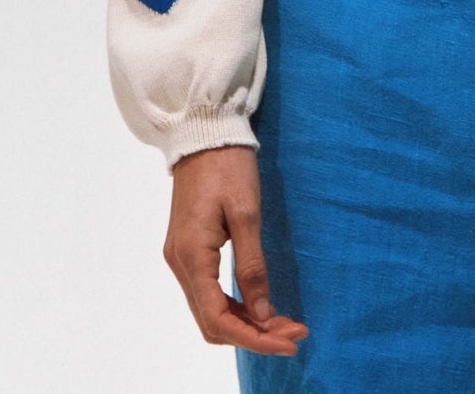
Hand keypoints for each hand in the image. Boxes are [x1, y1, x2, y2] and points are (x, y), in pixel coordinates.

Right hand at [164, 145, 308, 355]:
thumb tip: (263, 315)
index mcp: (191, 256)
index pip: (218, 319)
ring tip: (284, 322)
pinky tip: (260, 305)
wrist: (204, 133)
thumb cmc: (228, 166)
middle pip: (212, 322)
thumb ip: (252, 266)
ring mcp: (180, 257)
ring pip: (210, 310)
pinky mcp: (188, 249)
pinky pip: (207, 292)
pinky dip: (234, 305)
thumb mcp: (247, 213)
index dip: (254, 338)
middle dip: (254, 334)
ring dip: (246, 322)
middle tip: (294, 332)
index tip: (290, 341)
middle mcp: (179, 264)